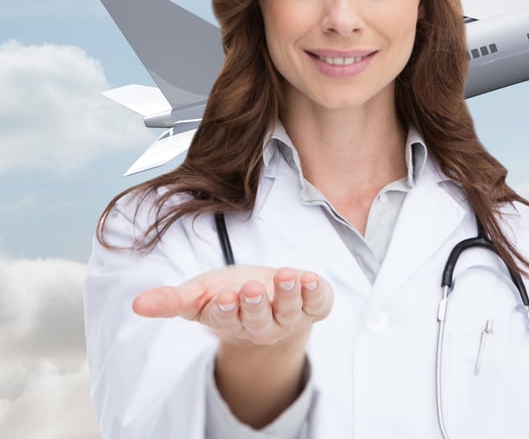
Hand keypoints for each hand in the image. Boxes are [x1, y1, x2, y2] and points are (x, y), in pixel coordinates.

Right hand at [132, 265, 333, 346]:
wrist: (269, 298)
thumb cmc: (229, 293)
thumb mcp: (199, 294)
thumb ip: (171, 300)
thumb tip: (137, 305)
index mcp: (230, 321)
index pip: (225, 320)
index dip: (225, 310)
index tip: (224, 297)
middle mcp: (261, 325)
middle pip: (258, 320)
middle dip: (255, 305)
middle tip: (251, 288)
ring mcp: (289, 317)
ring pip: (289, 311)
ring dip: (289, 295)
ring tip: (287, 276)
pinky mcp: (314, 306)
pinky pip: (318, 303)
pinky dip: (317, 292)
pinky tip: (312, 279)